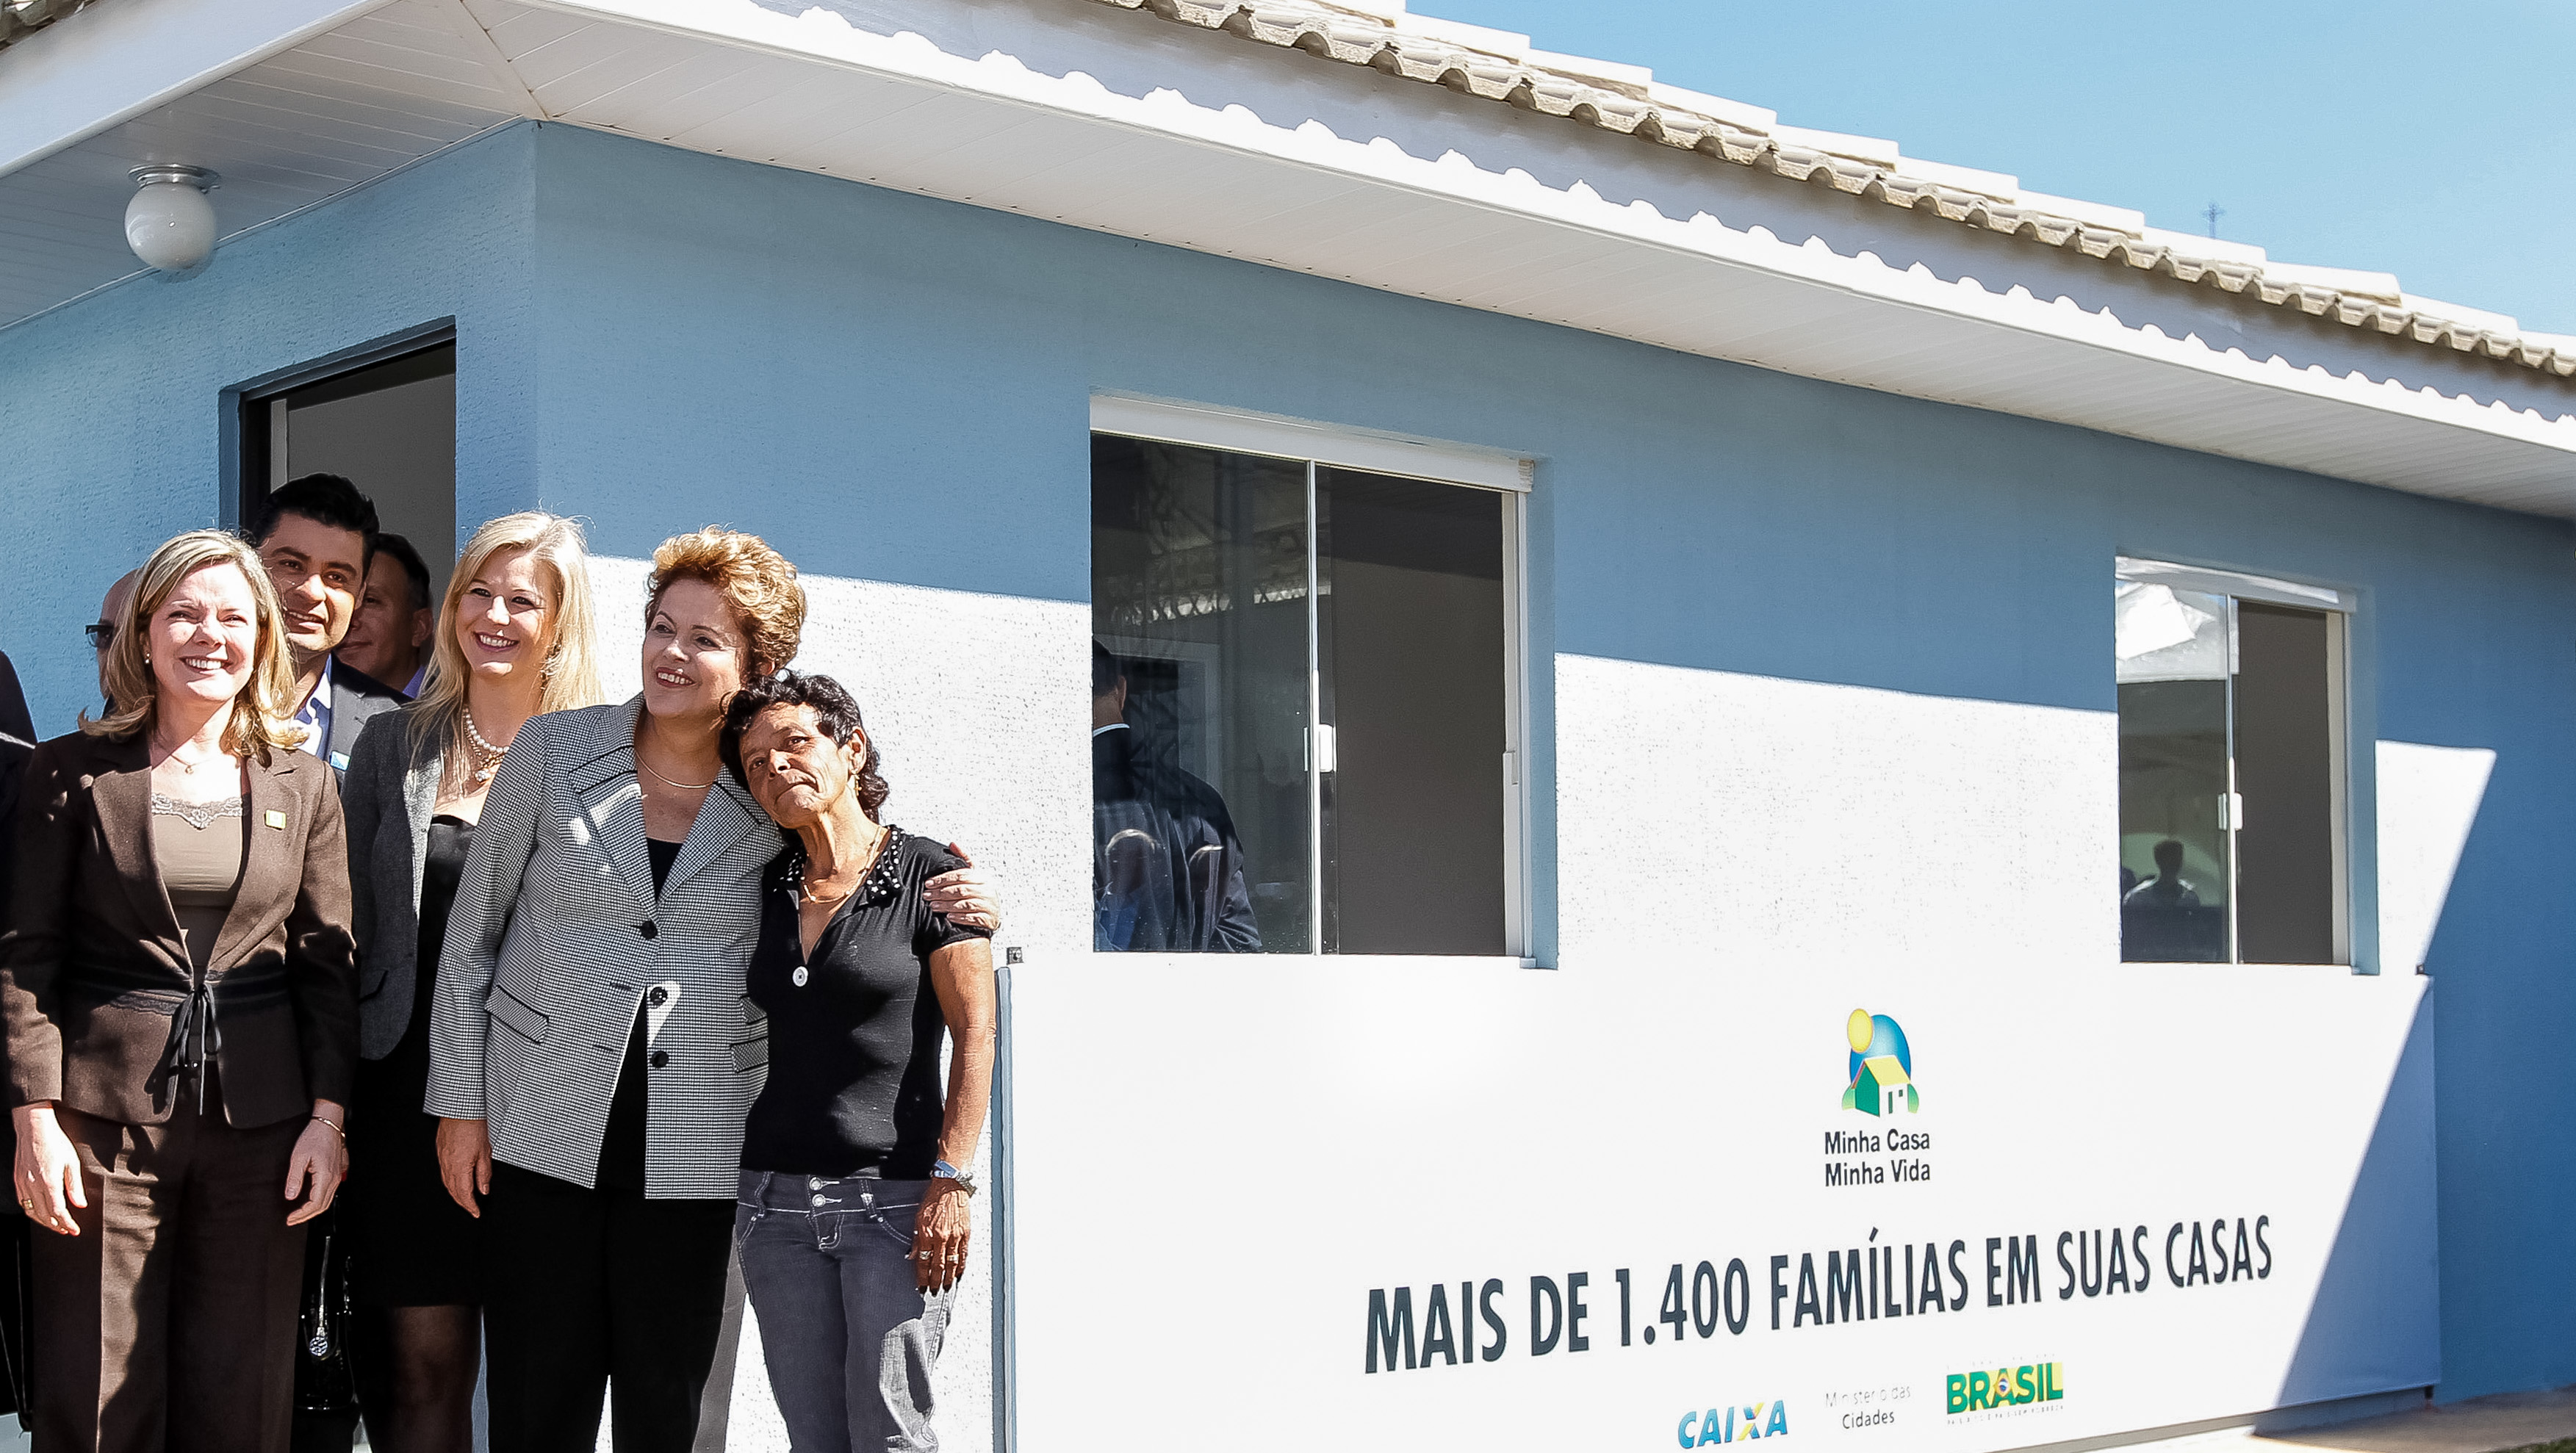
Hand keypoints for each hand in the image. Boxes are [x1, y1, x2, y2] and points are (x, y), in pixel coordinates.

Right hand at [12, 1103, 85, 1236]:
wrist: (34, 1129)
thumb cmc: (55, 1142)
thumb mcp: (72, 1163)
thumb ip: (75, 1186)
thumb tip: (81, 1204)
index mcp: (49, 1182)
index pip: (58, 1211)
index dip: (67, 1223)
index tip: (75, 1230)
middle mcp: (33, 1185)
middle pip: (44, 1215)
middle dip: (56, 1226)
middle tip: (67, 1230)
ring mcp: (23, 1183)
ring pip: (32, 1211)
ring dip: (44, 1221)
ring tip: (56, 1225)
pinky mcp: (18, 1180)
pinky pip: (24, 1202)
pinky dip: (33, 1211)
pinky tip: (41, 1212)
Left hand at [284, 1101, 347, 1225]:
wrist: (328, 1124)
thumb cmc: (314, 1137)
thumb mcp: (298, 1157)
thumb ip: (294, 1178)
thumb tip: (290, 1196)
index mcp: (325, 1176)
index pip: (314, 1204)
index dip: (301, 1214)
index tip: (290, 1218)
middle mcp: (334, 1178)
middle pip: (323, 1206)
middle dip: (306, 1216)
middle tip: (292, 1220)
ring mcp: (337, 1175)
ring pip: (327, 1200)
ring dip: (313, 1210)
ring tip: (299, 1213)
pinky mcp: (337, 1172)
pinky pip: (330, 1193)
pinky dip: (319, 1201)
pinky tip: (310, 1201)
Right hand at [436, 1117, 492, 1217]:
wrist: (460, 1110)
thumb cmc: (474, 1127)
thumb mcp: (485, 1152)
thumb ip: (484, 1173)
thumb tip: (484, 1190)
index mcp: (460, 1168)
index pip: (464, 1194)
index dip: (470, 1206)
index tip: (476, 1213)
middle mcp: (448, 1166)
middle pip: (453, 1191)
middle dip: (462, 1203)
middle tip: (471, 1209)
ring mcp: (442, 1159)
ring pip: (447, 1183)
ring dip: (455, 1194)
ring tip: (464, 1200)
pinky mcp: (440, 1152)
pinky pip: (443, 1173)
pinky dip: (450, 1182)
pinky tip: (455, 1182)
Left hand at [913, 1179, 972, 1292]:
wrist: (950, 1186)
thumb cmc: (934, 1199)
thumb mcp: (918, 1218)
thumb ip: (916, 1239)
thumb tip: (912, 1254)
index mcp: (928, 1234)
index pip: (924, 1262)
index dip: (922, 1276)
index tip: (921, 1286)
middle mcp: (942, 1237)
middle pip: (938, 1266)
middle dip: (935, 1281)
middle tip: (933, 1291)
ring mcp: (955, 1236)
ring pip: (952, 1263)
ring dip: (949, 1277)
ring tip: (946, 1286)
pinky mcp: (965, 1233)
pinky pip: (964, 1253)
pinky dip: (962, 1266)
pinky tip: (959, 1273)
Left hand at [924, 845, 1001, 933]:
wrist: (993, 916)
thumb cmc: (980, 894)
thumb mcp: (974, 876)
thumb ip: (963, 860)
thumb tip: (953, 844)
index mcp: (983, 878)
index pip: (961, 875)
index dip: (943, 879)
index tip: (928, 883)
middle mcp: (987, 891)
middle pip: (962, 890)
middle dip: (941, 893)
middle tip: (927, 895)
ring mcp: (989, 905)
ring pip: (966, 904)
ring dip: (947, 905)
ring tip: (933, 906)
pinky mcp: (988, 919)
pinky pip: (972, 918)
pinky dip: (960, 917)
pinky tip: (949, 917)